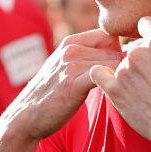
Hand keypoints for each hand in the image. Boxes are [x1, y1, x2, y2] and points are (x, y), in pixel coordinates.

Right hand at [1, 29, 123, 141]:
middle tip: (123, 85)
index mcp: (70, 42)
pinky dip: (112, 85)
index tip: (119, 70)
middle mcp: (71, 49)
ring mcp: (71, 65)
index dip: (119, 51)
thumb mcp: (65, 66)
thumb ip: (87, 56)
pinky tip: (110, 97)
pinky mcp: (73, 84)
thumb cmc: (52, 94)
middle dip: (122, 67)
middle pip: (115, 50)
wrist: (27, 116)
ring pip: (114, 64)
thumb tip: (119, 54)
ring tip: (117, 93)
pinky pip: (104, 77)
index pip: (109, 35)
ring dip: (119, 79)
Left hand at [89, 17, 150, 147]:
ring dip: (132, 70)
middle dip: (146, 56)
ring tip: (148, 90)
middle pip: (135, 45)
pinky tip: (111, 80)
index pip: (146, 23)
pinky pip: (98, 73)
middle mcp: (137, 53)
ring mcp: (123, 70)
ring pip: (122, 61)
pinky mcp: (113, 89)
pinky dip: (103, 75)